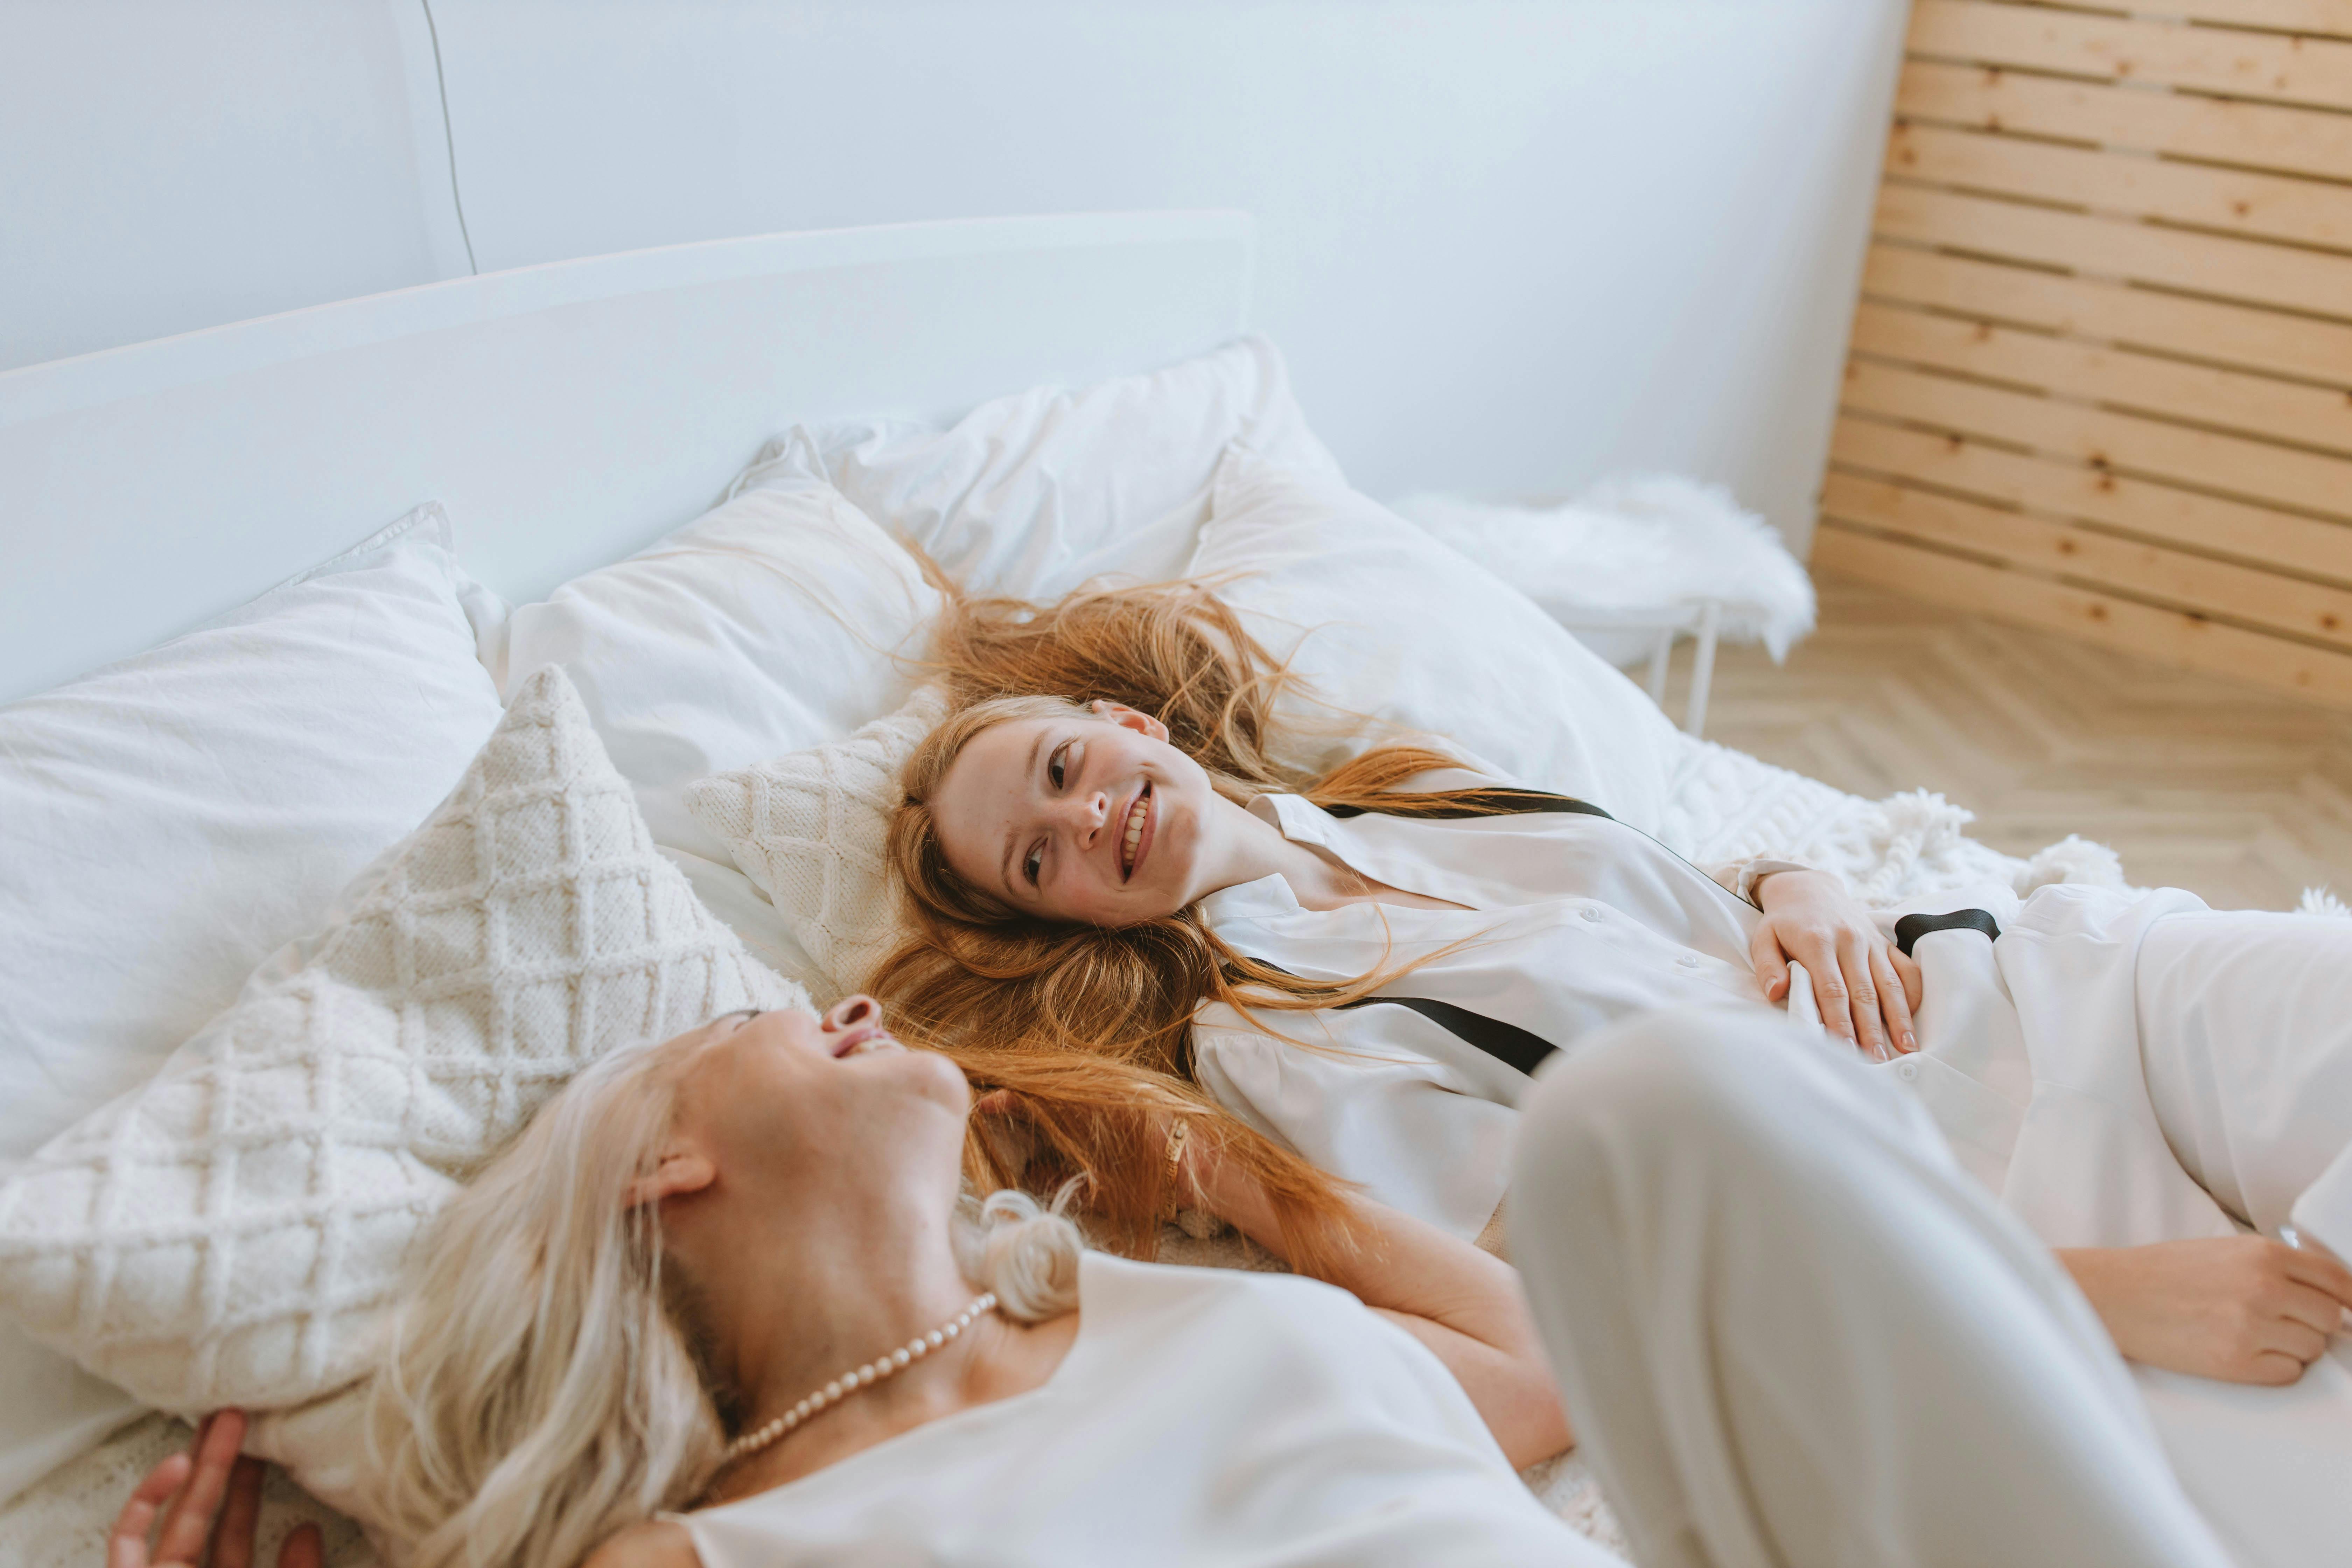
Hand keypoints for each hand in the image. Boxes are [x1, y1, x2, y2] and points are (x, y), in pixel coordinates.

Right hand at [109, 1410, 322, 1567]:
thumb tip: (306, 1529)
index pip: (231, 1537)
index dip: (244, 1493)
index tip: (261, 1449)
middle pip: (203, 1516)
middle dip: (220, 1463)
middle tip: (239, 1413)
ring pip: (173, 1517)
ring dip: (196, 1466)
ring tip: (226, 1417)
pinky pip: (125, 1542)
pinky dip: (144, 1502)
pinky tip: (178, 1464)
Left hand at [1749, 869, 1920, 1060]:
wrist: (1808, 888)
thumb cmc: (1783, 922)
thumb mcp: (1763, 938)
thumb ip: (1768, 966)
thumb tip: (1774, 993)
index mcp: (1818, 942)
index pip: (1832, 991)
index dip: (1840, 1022)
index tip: (1845, 1050)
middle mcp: (1850, 941)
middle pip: (1864, 993)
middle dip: (1872, 1030)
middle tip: (1878, 1062)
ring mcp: (1871, 941)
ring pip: (1890, 983)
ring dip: (1899, 1017)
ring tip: (1906, 1047)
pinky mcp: (1884, 941)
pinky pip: (1906, 967)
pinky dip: (1912, 992)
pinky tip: (1914, 1016)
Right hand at [2058, 1236, 2351, 1384]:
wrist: (2115, 1295)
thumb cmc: (2165, 1272)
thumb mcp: (2227, 1250)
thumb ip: (2277, 1267)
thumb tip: (2331, 1300)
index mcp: (2263, 1253)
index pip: (2339, 1281)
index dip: (2350, 1299)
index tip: (2349, 1310)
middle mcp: (2264, 1287)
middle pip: (2329, 1318)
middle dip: (2313, 1323)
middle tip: (2283, 1322)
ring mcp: (2251, 1325)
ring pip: (2312, 1348)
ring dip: (2293, 1345)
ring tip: (2254, 1334)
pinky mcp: (2236, 1362)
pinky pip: (2288, 1373)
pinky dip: (2275, 1367)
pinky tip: (2245, 1351)